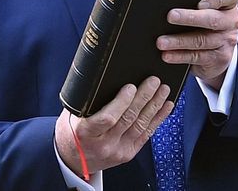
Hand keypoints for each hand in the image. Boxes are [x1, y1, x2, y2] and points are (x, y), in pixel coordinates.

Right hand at [55, 77, 173, 175]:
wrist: (72, 160)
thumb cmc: (72, 132)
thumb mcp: (72, 115)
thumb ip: (88, 102)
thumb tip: (106, 77)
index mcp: (86, 132)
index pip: (107, 118)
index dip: (121, 102)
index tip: (131, 86)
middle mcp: (103, 144)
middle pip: (128, 119)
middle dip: (144, 98)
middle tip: (154, 81)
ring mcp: (117, 151)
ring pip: (140, 125)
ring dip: (154, 105)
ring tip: (163, 90)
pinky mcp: (128, 153)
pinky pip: (146, 134)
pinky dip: (157, 119)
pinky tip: (165, 107)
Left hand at [157, 0, 237, 89]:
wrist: (219, 50)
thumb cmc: (207, 22)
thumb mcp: (208, 9)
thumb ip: (195, 1)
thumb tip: (169, 1)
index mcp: (229, 4)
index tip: (200, 3)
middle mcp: (231, 22)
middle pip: (212, 19)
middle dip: (190, 18)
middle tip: (170, 16)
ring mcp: (226, 41)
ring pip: (201, 40)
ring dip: (179, 41)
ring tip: (161, 41)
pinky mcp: (219, 58)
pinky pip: (197, 57)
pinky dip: (180, 56)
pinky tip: (167, 55)